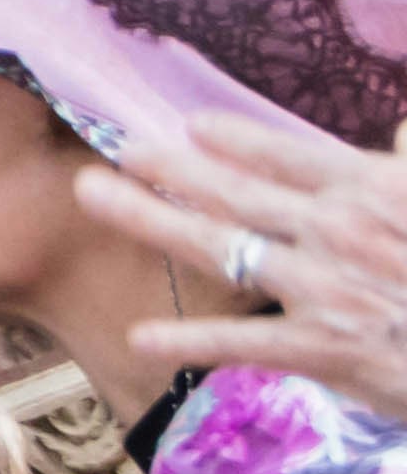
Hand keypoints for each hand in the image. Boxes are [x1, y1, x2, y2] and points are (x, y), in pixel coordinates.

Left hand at [78, 115, 406, 425]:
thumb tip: (402, 126)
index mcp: (375, 192)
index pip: (293, 153)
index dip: (238, 139)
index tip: (192, 124)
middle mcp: (339, 231)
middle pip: (237, 189)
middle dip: (169, 165)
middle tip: (114, 146)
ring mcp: (326, 289)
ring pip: (221, 246)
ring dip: (151, 219)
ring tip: (96, 196)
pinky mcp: (325, 349)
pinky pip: (244, 341)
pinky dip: (189, 340)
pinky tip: (140, 336)